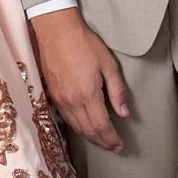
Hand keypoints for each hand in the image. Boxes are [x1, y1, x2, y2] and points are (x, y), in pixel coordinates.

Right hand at [29, 6, 128, 151]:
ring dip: (90, 137)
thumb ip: (117, 91)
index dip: (111, 139)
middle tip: (113, 147)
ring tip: (101, 141)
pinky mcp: (52, 94)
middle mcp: (72, 100)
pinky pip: (66, 118)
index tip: (119, 144)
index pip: (101, 126)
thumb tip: (125, 113)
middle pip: (88, 131)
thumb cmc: (84, 43)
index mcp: (88, 93)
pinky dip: (77, 127)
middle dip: (102, 142)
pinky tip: (84, 127)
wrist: (56, 30)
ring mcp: (60, 99)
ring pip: (75, 127)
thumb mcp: (108, 64)